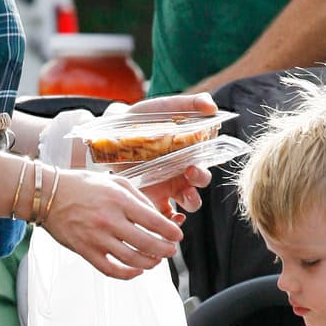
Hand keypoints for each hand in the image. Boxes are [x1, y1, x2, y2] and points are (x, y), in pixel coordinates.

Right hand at [41, 166, 182, 278]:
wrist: (49, 195)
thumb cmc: (83, 186)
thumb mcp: (115, 182)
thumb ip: (138, 198)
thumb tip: (158, 217)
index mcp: (119, 201)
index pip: (154, 222)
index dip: (171, 232)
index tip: (177, 235)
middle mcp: (109, 220)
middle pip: (147, 244)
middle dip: (165, 250)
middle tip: (170, 250)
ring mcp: (97, 238)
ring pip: (132, 260)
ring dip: (150, 263)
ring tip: (155, 260)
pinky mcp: (86, 251)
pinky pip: (111, 270)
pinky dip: (128, 274)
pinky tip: (136, 270)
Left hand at [126, 94, 217, 218]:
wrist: (113, 130)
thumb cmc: (144, 118)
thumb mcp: (167, 107)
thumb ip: (191, 104)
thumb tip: (212, 106)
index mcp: (188, 156)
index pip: (205, 169)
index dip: (202, 173)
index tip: (192, 167)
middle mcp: (180, 175)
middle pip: (198, 188)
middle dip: (197, 188)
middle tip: (188, 178)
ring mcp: (165, 188)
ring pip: (187, 205)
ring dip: (188, 206)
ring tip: (181, 206)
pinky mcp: (150, 198)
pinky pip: (166, 216)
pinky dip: (171, 221)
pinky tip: (168, 219)